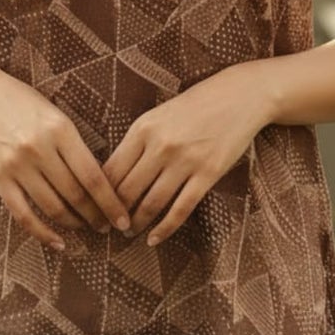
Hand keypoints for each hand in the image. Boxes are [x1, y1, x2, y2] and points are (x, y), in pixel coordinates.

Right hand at [0, 61, 131, 251]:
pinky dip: (43, 233)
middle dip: (96, 216)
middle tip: (108, 226)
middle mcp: (39, 148)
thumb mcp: (56, 115)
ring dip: (74, 224)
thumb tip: (101, 184)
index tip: (123, 219)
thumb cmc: (24, 103)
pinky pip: (23, 215)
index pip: (93, 176)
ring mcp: (16, 165)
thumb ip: (75, 146)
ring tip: (86, 228)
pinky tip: (58, 242)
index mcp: (60, 129)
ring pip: (53, 207)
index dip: (111, 203)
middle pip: (75, 194)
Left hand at [101, 68, 270, 248]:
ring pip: (151, 203)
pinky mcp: (208, 173)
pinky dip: (165, 229)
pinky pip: (181, 209)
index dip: (99, 195)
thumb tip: (113, 175)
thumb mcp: (158, 115)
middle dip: (114, 214)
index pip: (112, 170)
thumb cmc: (196, 104)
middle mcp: (160, 145)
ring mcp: (185, 161)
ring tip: (129, 233)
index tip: (94, 209)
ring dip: (137, 223)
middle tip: (108, 227)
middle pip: (127, 190)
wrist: (240, 95)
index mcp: (143, 128)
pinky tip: (154, 239)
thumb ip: (138, 141)